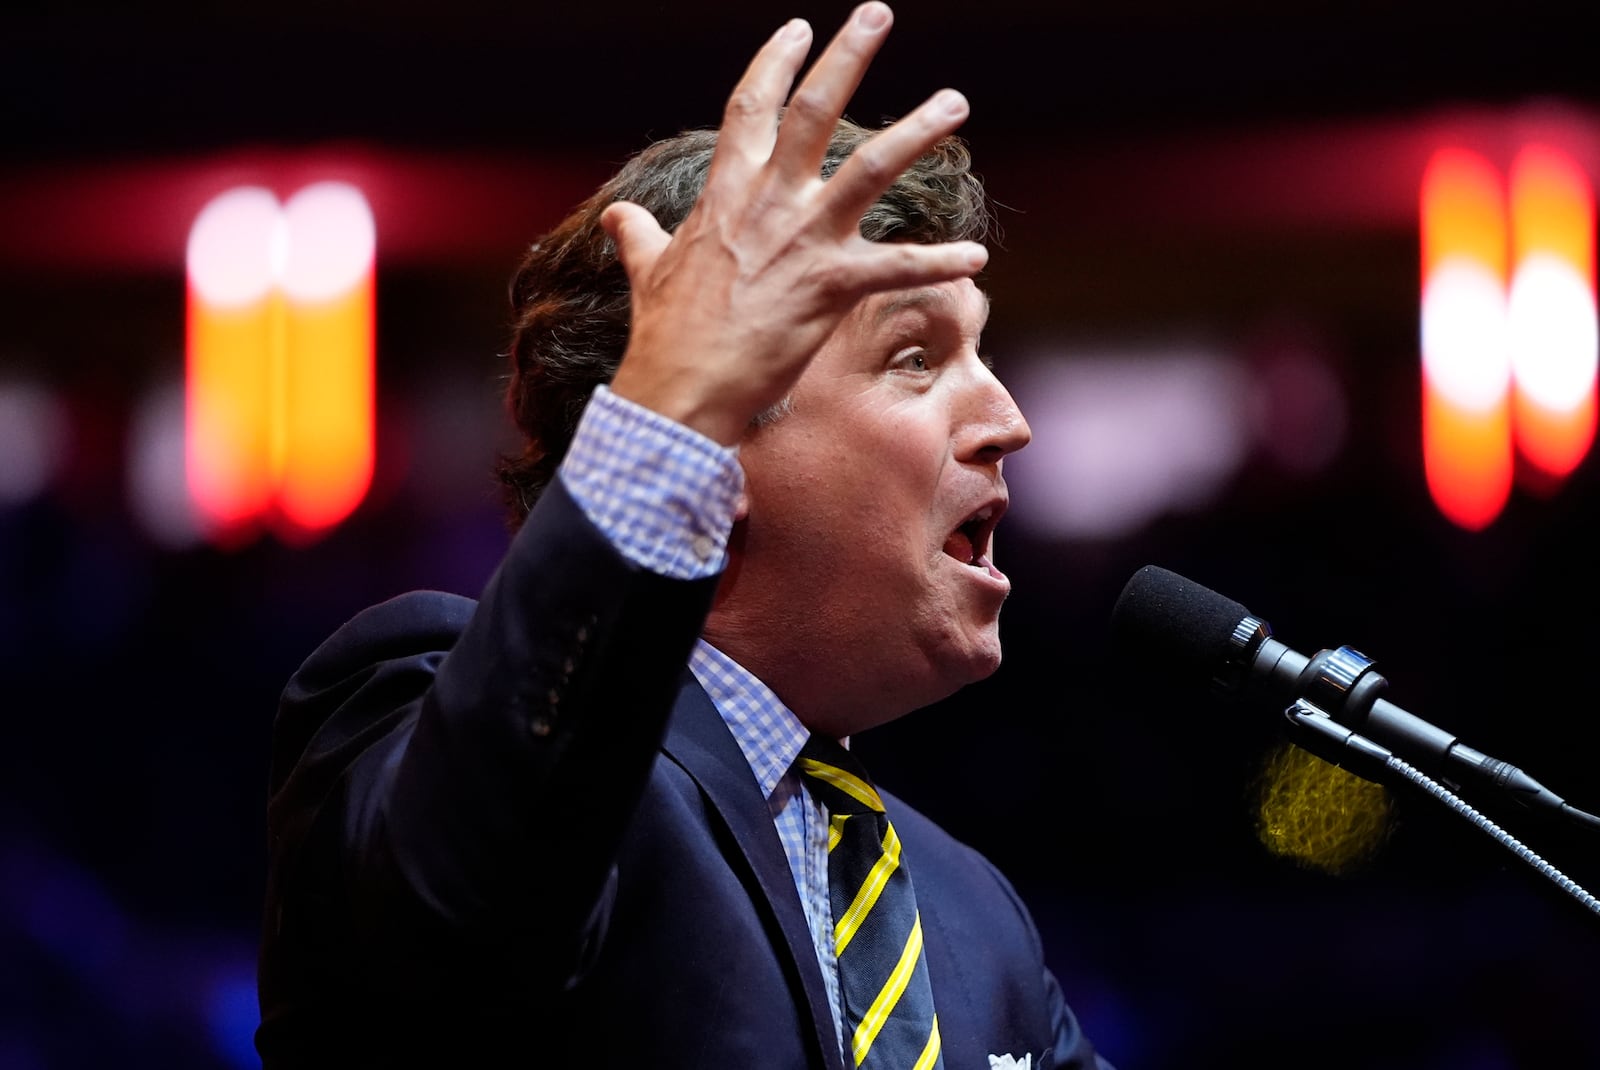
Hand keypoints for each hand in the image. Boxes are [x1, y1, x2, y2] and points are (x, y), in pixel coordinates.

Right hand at [602, 1, 987, 445]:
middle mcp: (768, 206)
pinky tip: (976, 257)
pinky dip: (939, 263)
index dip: (774, 65)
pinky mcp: (831, 287)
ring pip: (870, 170)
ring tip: (955, 102)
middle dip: (848, 56)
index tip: (797, 29)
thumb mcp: (647, 273)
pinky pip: (897, 268)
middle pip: (813, 113)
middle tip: (877, 11)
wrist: (680, 391)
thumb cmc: (665, 337)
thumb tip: (617, 218)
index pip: (750, 111)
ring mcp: (803, 242)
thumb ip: (638, 237)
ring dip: (917, 133)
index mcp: (726, 196)